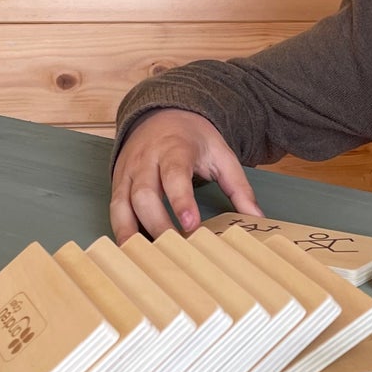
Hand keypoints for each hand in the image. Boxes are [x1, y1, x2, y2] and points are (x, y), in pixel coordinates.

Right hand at [108, 109, 262, 242]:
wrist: (162, 115)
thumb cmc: (194, 140)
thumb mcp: (222, 155)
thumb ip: (239, 187)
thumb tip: (256, 218)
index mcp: (174, 149)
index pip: (175, 175)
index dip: (181, 201)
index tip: (190, 225)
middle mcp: (146, 160)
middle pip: (145, 194)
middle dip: (158, 223)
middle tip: (175, 248)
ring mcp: (128, 172)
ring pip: (123, 204)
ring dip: (133, 232)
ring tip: (148, 256)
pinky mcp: (117, 182)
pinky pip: (115, 209)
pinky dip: (121, 230)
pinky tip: (132, 250)